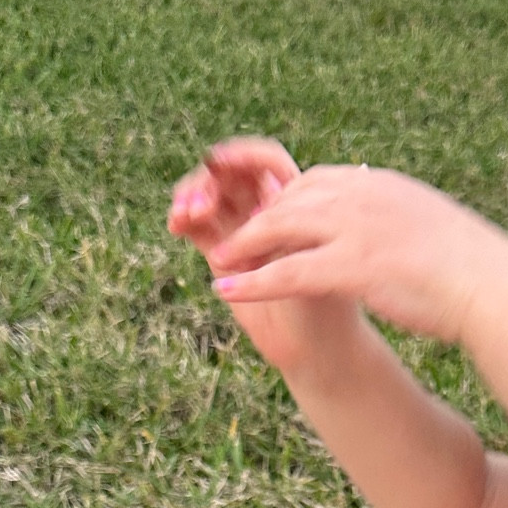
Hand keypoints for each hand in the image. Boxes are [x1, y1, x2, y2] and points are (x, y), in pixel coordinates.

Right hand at [168, 139, 359, 376]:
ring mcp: (244, 232)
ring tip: (183, 215)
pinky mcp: (223, 256)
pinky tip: (176, 225)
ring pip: (211, 198)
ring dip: (193, 197)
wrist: (317, 351)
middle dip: (211, 180)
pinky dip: (185, 221)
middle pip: (232, 175)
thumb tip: (270, 193)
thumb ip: (292, 231)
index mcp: (300, 200)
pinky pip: (199, 228)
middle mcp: (268, 211)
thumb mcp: (317, 264)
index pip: (266, 163)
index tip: (217, 160)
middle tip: (200, 205)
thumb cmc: (331, 307)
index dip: (241, 155)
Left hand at [208, 165, 507, 348]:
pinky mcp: (352, 266)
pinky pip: (288, 272)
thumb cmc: (473, 270)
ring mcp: (356, 230)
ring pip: (280, 228)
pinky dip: (253, 281)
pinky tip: (226, 290)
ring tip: (218, 260)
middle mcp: (363, 197)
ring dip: (244, 244)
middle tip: (230, 235)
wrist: (493, 289)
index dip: (285, 198)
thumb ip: (403, 221)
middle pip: (290, 199)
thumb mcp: (432, 229)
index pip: (316, 181)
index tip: (266, 215)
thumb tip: (402, 228)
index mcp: (381, 186)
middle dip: (256, 217)